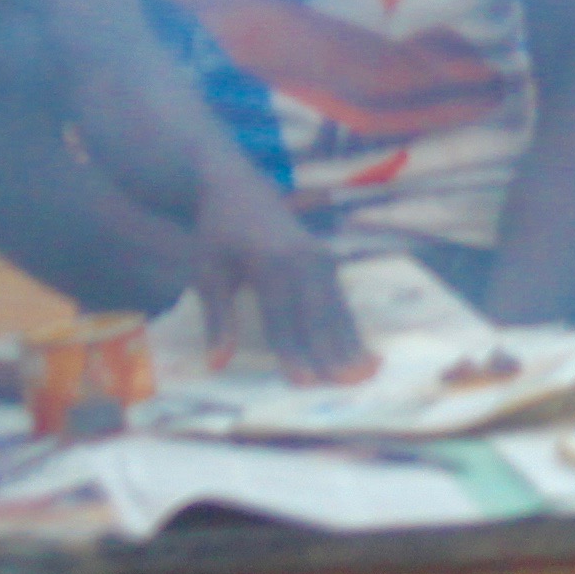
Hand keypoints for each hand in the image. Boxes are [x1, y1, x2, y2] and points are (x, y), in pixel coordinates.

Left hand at [186, 170, 362, 378]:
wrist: (238, 187)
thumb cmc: (219, 233)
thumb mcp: (208, 273)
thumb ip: (217, 320)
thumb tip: (216, 363)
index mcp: (270, 262)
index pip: (281, 317)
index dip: (291, 352)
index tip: (302, 383)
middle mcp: (303, 260)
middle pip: (318, 315)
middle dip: (332, 353)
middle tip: (347, 386)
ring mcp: (320, 259)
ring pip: (336, 309)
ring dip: (351, 344)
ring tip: (366, 375)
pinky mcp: (328, 262)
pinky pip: (341, 301)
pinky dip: (352, 329)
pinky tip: (364, 353)